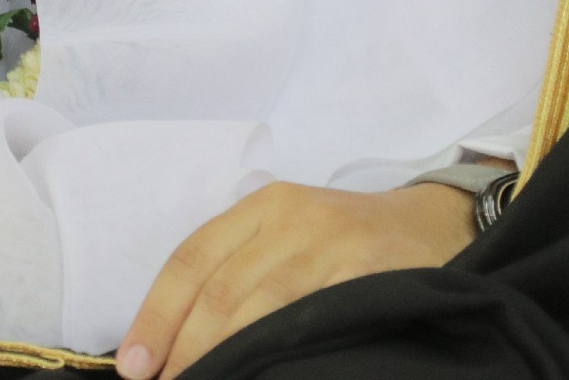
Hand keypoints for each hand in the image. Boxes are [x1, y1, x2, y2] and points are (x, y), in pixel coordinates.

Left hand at [114, 178, 476, 378]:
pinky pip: (308, 320)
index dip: (157, 313)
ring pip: (257, 305)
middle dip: (182, 346)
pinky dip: (276, 353)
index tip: (133, 365)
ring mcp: (328, 242)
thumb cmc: (347, 241)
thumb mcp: (290, 237)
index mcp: (263, 205)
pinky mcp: (363, 272)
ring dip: (221, 356)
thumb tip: (175, 344)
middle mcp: (290, 217)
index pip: (192, 257)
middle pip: (218, 287)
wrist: (434, 226)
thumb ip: (242, 273)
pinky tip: (262, 376)